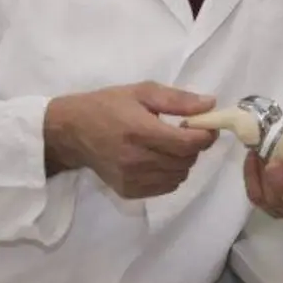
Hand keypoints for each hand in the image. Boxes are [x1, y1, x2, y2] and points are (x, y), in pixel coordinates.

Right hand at [43, 82, 218, 198]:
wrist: (72, 132)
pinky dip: (170, 174)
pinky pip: (165, 187)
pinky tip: (160, 159)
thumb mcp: (142, 92)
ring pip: (178, 176)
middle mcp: (136, 159)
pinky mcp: (128, 191)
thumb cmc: (108, 106)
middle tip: (186, 132)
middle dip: (194, 146)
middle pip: (186, 161)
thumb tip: (210, 104)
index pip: (187, 143)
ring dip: (183, 161)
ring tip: (170, 145)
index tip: (207, 126)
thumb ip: (178, 100)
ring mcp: (131, 179)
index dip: (205, 135)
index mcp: (140, 131)